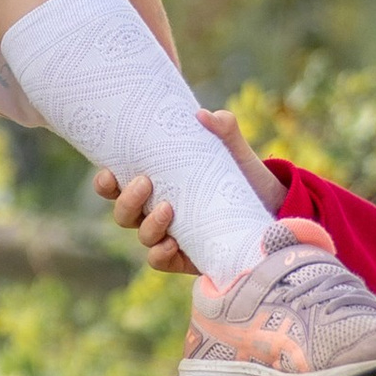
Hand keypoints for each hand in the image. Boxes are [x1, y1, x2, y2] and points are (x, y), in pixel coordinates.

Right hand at [92, 107, 286, 275]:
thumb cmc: (241, 178)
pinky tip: (172, 244)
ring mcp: (168, 236)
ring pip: (141, 235)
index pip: (118, 186)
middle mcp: (154, 212)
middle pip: (123, 213)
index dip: (105, 183)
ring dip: (148, 223)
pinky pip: (159, 260)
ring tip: (167, 209)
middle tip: (145, 182)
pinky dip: (159, 253)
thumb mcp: (234, 151)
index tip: (109, 172)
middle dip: (127, 199)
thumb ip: (223, 130)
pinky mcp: (184, 258)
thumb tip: (204, 115)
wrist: (270, 212)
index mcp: (156, 185)